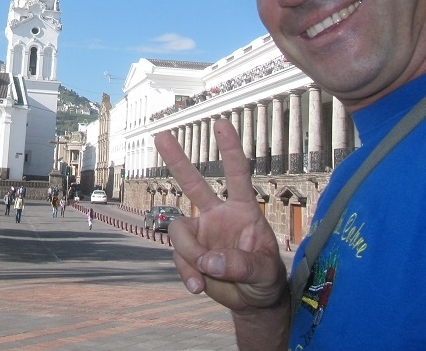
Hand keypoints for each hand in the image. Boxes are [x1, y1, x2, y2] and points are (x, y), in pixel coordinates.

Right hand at [154, 119, 288, 314]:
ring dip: (189, 254)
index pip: (237, 175)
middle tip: (159, 135)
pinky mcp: (189, 253)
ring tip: (206, 273)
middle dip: (176, 159)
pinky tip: (198, 287)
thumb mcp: (264, 272)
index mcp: (243, 211)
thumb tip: (209, 260)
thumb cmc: (265, 278)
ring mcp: (201, 233)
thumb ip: (241, 264)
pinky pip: (177, 257)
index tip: (221, 124)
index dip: (230, 150)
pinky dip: (186, 273)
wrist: (252, 301)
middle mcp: (217, 216)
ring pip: (178, 229)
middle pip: (193, 183)